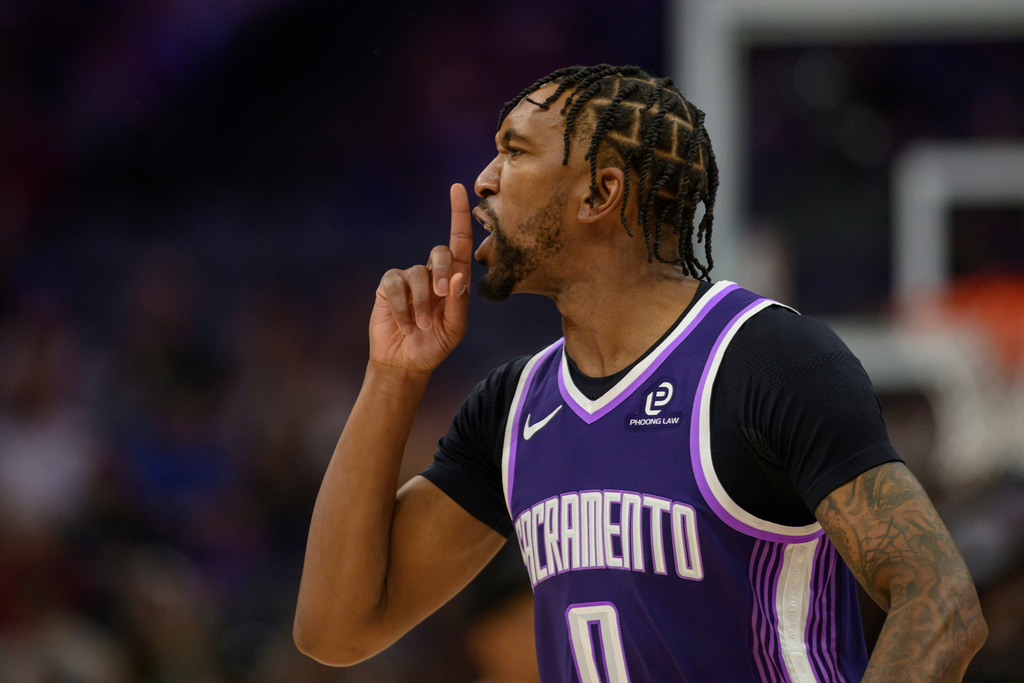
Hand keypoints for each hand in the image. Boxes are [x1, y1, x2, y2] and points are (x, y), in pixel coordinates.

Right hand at [369, 183, 472, 373]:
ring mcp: (409, 278)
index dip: (459, 215)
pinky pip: (396, 284)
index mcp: (455, 280)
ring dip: (420, 303)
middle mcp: (433, 274)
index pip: (460, 242)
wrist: (406, 362)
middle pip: (441, 252)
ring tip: (419, 326)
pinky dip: (403, 308)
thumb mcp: (454, 330)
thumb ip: (459, 304)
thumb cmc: (434, 345)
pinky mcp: (389, 287)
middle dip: (443, 271)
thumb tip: (459, 276)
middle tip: (442, 295)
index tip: (458, 188)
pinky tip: (405, 325)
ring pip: (417, 274)